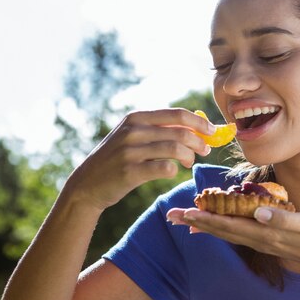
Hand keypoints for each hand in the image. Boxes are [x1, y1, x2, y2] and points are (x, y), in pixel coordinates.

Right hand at [65, 109, 214, 211]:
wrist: (87, 184)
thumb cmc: (117, 159)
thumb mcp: (132, 136)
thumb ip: (159, 129)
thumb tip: (197, 127)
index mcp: (136, 118)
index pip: (177, 114)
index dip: (199, 122)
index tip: (212, 131)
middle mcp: (132, 131)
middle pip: (180, 132)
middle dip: (199, 141)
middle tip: (205, 150)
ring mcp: (129, 151)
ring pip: (175, 149)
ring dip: (189, 156)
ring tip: (189, 162)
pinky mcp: (129, 172)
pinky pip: (164, 168)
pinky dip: (174, 170)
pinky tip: (172, 171)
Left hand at [167, 206, 299, 277]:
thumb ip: (283, 219)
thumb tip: (258, 213)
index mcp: (264, 232)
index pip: (229, 225)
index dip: (206, 218)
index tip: (186, 212)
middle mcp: (257, 238)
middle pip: (220, 230)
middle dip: (196, 221)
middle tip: (172, 215)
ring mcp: (259, 239)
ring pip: (225, 232)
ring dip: (203, 225)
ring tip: (184, 219)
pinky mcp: (262, 238)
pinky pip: (234, 232)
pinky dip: (218, 227)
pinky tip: (210, 224)